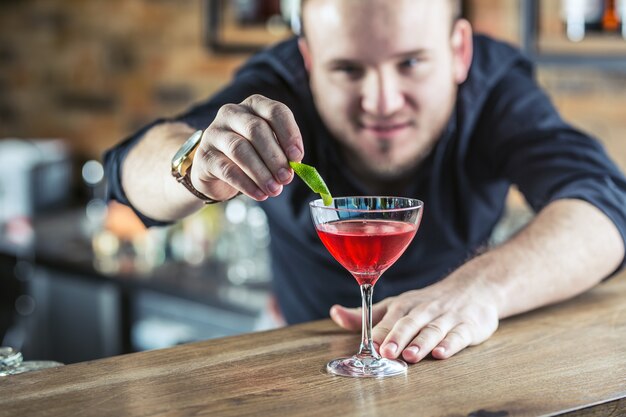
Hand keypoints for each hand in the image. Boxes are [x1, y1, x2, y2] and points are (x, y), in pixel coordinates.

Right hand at [190, 95, 303, 201]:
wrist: (215, 172)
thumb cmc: (250, 156)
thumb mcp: (269, 150)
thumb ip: (282, 155)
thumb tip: (293, 168)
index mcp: (254, 106)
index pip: (275, 111)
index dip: (289, 133)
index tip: (297, 156)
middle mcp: (232, 113)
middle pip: (256, 129)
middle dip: (275, 156)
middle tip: (286, 177)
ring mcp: (214, 132)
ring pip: (240, 149)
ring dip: (261, 172)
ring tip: (275, 190)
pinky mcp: (204, 156)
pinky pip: (227, 169)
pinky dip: (247, 184)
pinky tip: (260, 194)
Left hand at [329, 279, 498, 362]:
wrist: (472, 288)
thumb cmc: (426, 302)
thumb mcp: (395, 305)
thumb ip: (366, 315)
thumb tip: (335, 314)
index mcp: (404, 305)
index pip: (390, 318)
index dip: (380, 333)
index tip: (371, 346)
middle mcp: (423, 309)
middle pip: (409, 323)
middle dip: (397, 337)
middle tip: (386, 353)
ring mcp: (446, 317)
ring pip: (432, 330)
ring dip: (421, 342)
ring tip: (410, 355)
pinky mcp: (467, 326)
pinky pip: (458, 335)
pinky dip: (450, 344)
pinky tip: (441, 353)